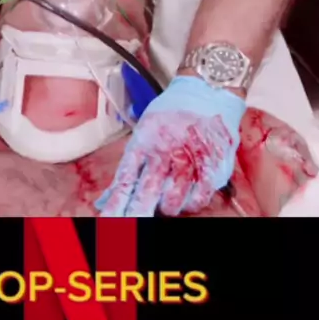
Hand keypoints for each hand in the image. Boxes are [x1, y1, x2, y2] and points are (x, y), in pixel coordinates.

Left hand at [95, 75, 245, 216]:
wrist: (209, 90)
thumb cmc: (174, 111)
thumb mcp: (145, 132)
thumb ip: (129, 169)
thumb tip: (107, 199)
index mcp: (144, 144)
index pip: (125, 182)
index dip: (116, 206)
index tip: (108, 222)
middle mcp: (164, 154)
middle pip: (145, 195)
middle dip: (135, 215)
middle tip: (127, 229)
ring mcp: (189, 161)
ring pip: (172, 202)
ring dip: (166, 206)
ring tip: (166, 198)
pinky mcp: (211, 167)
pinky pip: (197, 199)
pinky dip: (190, 203)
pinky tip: (186, 197)